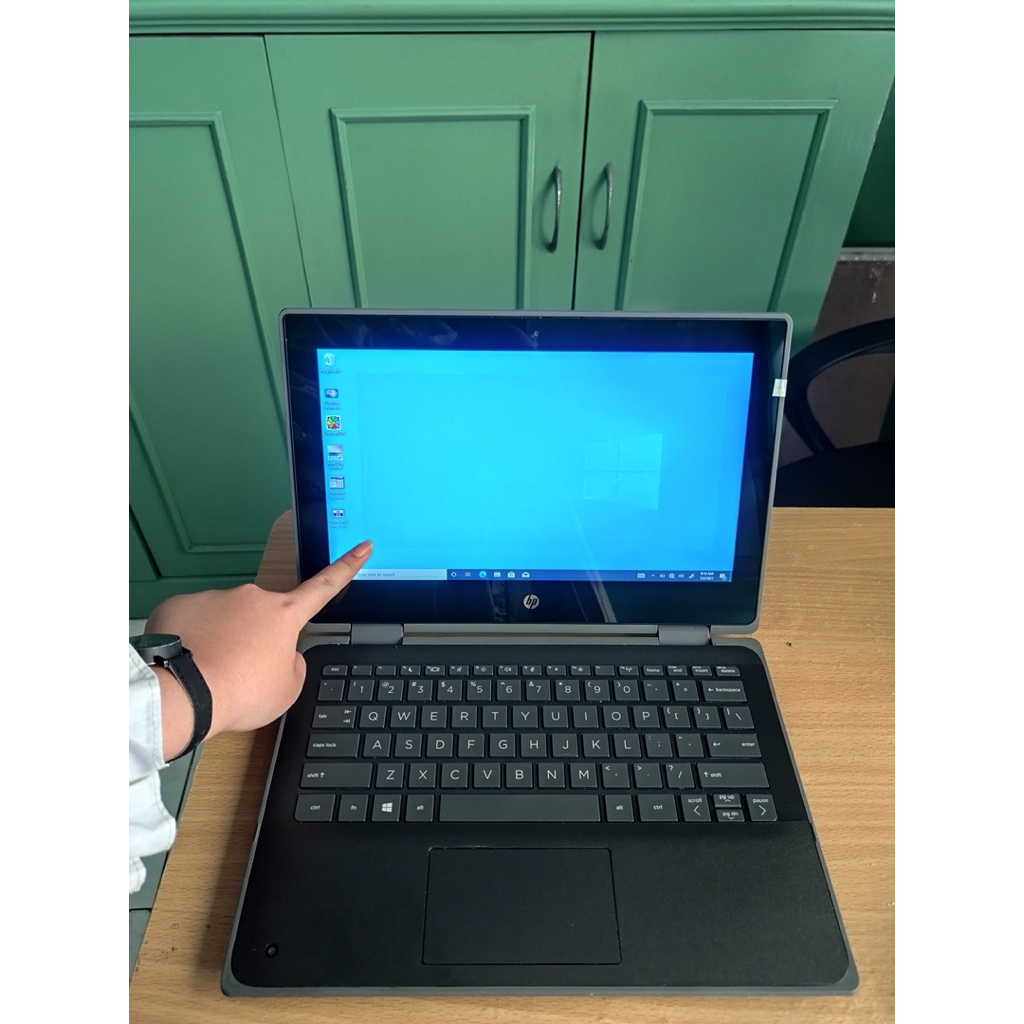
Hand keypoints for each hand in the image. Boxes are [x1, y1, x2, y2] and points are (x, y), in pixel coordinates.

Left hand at [145, 539, 372, 758]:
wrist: (183, 693)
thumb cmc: (240, 691)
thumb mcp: (287, 689)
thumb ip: (293, 664)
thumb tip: (280, 654)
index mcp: (284, 615)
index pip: (324, 587)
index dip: (346, 567)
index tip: (362, 546)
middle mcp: (251, 597)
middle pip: (260, 617)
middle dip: (253, 639)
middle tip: (240, 672)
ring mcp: (214, 598)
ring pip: (222, 620)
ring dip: (220, 641)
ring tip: (210, 672)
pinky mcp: (181, 605)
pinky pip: (191, 623)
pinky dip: (191, 641)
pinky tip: (186, 663)